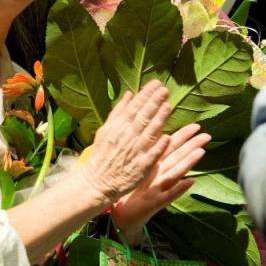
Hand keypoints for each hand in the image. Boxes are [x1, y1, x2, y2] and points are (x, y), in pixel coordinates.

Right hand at [81, 79, 172, 204]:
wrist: (98, 181)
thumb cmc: (103, 154)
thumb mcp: (106, 130)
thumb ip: (119, 112)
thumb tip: (130, 94)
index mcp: (118, 127)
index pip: (134, 107)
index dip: (146, 95)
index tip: (157, 84)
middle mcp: (126, 137)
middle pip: (143, 117)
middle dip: (154, 103)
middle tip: (165, 90)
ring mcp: (134, 152)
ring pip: (149, 133)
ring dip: (158, 120)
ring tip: (168, 106)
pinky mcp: (141, 167)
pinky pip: (151, 155)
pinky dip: (158, 146)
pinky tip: (167, 136)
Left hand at [111, 122, 208, 243]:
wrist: (122, 216)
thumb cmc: (128, 190)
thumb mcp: (136, 169)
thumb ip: (145, 154)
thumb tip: (150, 133)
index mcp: (154, 166)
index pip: (170, 147)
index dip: (183, 136)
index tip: (196, 125)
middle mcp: (160, 176)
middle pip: (177, 157)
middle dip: (192, 146)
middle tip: (207, 135)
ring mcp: (159, 189)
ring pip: (176, 173)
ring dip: (189, 163)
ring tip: (201, 152)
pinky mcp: (155, 203)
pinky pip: (169, 195)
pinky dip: (180, 189)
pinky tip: (191, 182)